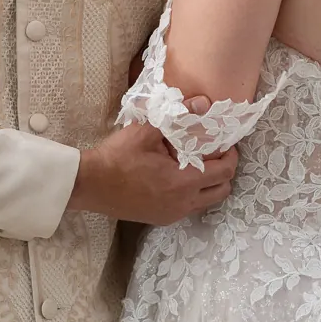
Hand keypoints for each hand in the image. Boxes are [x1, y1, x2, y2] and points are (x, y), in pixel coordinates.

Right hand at [65, 115, 238, 224]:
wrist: (90, 184)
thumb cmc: (118, 156)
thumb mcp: (147, 130)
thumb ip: (179, 116)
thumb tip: (204, 103)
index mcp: (183, 183)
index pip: (224, 172)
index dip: (230, 155)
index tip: (225, 142)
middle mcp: (182, 204)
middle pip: (222, 190)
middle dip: (224, 170)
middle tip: (214, 152)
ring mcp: (171, 214)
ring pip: (206, 201)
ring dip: (209, 182)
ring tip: (195, 162)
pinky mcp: (160, 218)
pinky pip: (189, 207)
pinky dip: (193, 192)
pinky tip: (176, 174)